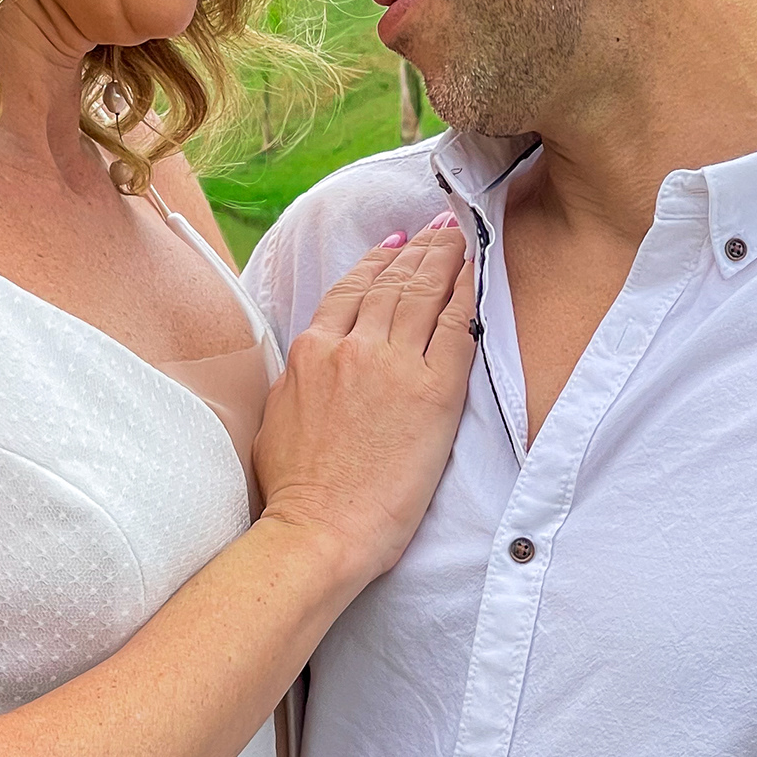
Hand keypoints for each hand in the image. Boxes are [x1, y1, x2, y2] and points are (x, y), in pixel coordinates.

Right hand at [256, 216, 475, 586]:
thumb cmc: (294, 492)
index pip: (350, 289)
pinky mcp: (434, 392)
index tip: (395, 244)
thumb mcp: (278, 418)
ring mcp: (394, 365)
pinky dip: (468, 295)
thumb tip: (308, 370)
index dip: (377, 262)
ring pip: (423, 293)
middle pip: (392, 282)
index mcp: (311, 351)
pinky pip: (457, 327)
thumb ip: (298, 381)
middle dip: (420, 249)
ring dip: (445, 259)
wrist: (318, 529)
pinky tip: (478, 275)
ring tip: (460, 237)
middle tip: (440, 226)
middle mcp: (351, 347)